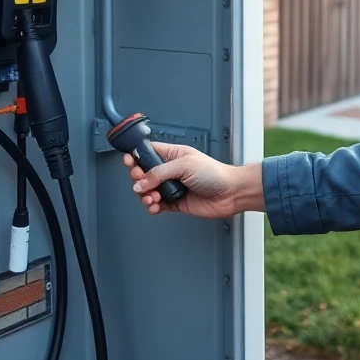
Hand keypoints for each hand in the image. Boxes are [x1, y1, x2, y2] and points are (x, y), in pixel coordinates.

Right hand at [124, 141, 264, 217]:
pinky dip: (153, 207)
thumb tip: (141, 182)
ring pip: (149, 191)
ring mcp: (173, 187)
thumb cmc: (215, 173)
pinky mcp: (176, 202)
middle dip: (139, 180)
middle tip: (141, 183)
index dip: (136, 157)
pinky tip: (155, 206)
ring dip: (146, 196)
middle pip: (144, 174)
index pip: (148, 153)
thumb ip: (159, 173)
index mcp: (173, 155)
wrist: (230, 193)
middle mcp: (171, 170)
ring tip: (152, 198)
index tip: (129, 162)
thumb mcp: (184, 165)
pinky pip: (158, 205)